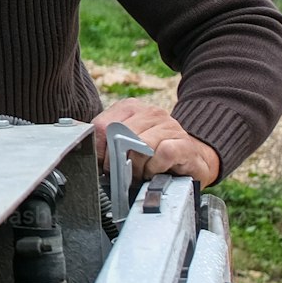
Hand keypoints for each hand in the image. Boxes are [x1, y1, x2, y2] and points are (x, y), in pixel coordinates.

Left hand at [91, 99, 220, 187]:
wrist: (192, 160)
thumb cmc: (153, 155)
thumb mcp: (127, 143)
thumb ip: (107, 144)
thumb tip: (89, 157)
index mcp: (130, 108)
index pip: (102, 126)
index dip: (100, 151)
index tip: (104, 165)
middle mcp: (150, 112)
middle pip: (120, 138)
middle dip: (117, 163)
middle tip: (124, 174)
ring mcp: (169, 125)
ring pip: (140, 146)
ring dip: (137, 168)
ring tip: (141, 174)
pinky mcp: (184, 143)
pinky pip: (161, 154)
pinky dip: (154, 168)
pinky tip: (156, 172)